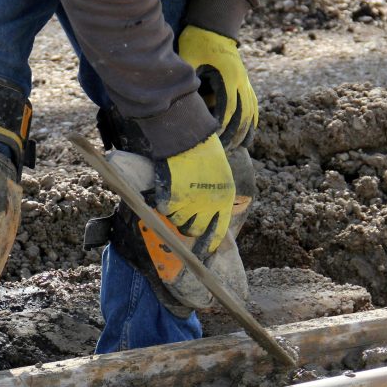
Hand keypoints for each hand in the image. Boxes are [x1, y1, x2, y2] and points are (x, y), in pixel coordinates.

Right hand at [154, 134, 234, 253]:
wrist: (189, 138)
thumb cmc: (206, 153)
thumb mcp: (221, 177)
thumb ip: (215, 197)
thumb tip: (207, 214)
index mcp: (223, 201)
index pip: (218, 231)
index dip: (210, 241)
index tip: (204, 248)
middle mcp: (207, 207)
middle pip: (194, 231)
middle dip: (188, 225)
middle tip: (183, 215)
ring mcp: (188, 204)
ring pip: (177, 220)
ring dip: (174, 212)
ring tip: (175, 194)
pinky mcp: (171, 199)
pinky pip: (164, 209)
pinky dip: (163, 201)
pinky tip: (167, 187)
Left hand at [178, 25, 258, 148]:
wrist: (214, 25)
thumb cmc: (198, 42)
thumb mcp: (188, 59)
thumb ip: (186, 79)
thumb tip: (175, 98)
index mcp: (229, 77)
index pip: (228, 109)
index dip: (222, 126)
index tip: (213, 139)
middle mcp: (241, 80)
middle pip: (243, 115)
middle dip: (235, 134)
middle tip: (223, 150)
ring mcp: (245, 81)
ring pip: (252, 112)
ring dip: (246, 131)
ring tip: (239, 148)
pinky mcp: (245, 81)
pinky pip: (253, 105)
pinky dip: (252, 121)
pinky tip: (248, 135)